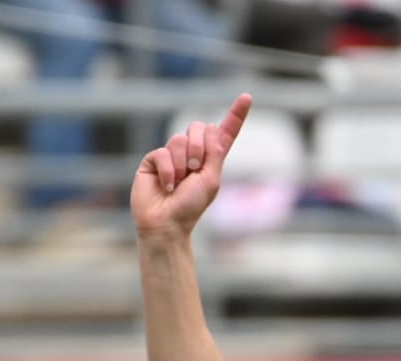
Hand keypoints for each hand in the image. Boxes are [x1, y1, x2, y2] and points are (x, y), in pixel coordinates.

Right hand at [132, 92, 252, 238]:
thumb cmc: (190, 207)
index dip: (235, 115)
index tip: (246, 97)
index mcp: (211, 159)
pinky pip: (163, 152)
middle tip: (195, 169)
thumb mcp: (211, 180)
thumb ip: (215, 154)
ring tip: (180, 182)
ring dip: (183, 163)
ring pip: (179, 138)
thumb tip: (212, 129)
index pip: (225, 132)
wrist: (166, 223)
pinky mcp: (154, 159)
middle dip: (199, 147)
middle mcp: (192, 153)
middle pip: (198, 127)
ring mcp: (172, 154)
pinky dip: (168, 170)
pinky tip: (167, 185)